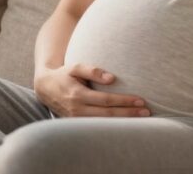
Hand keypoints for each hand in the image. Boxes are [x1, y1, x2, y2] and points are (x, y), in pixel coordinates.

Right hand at [32, 64, 151, 117]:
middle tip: (147, 111)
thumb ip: (92, 70)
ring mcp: (77, 119)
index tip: (141, 100)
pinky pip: (98, 126)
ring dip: (123, 122)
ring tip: (141, 118)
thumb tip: (112, 78)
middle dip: (128, 113)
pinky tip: (126, 123)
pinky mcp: (78, 123)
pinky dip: (113, 125)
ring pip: (104, 123)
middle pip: (108, 114)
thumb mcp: (75, 67)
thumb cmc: (64, 74)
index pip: (107, 100)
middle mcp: (78, 110)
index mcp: (78, 95)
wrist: (45, 88)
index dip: (124, 101)